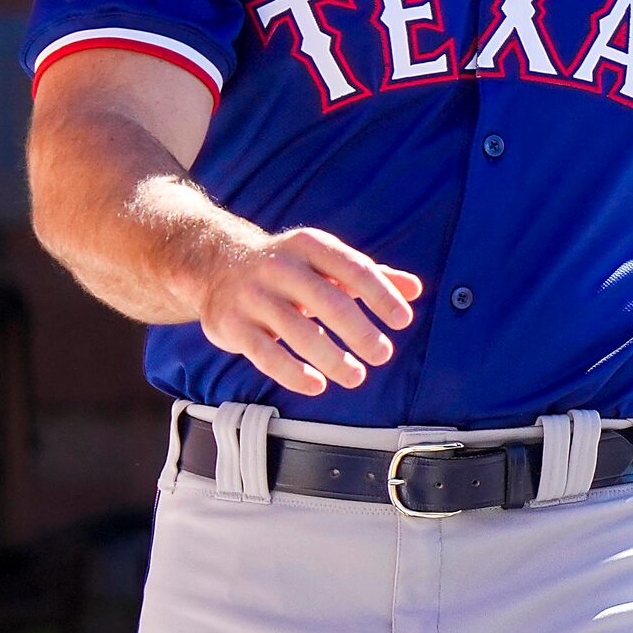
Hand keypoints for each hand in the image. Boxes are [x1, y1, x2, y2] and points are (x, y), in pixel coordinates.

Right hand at [185, 227, 421, 397]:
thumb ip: (371, 276)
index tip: (404, 321)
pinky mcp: (232, 325)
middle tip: (383, 354)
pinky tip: (317, 386)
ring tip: (357, 376)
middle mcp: (281, 267)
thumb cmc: (290, 267)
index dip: (381, 295)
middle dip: (359, 331)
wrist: (216, 264)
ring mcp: (253, 296)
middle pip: (328, 302)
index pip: (354, 269)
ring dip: (331, 358)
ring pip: (297, 332)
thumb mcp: (327, 262)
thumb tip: (416, 290)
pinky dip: (293, 373)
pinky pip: (265, 354)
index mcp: (311, 246)